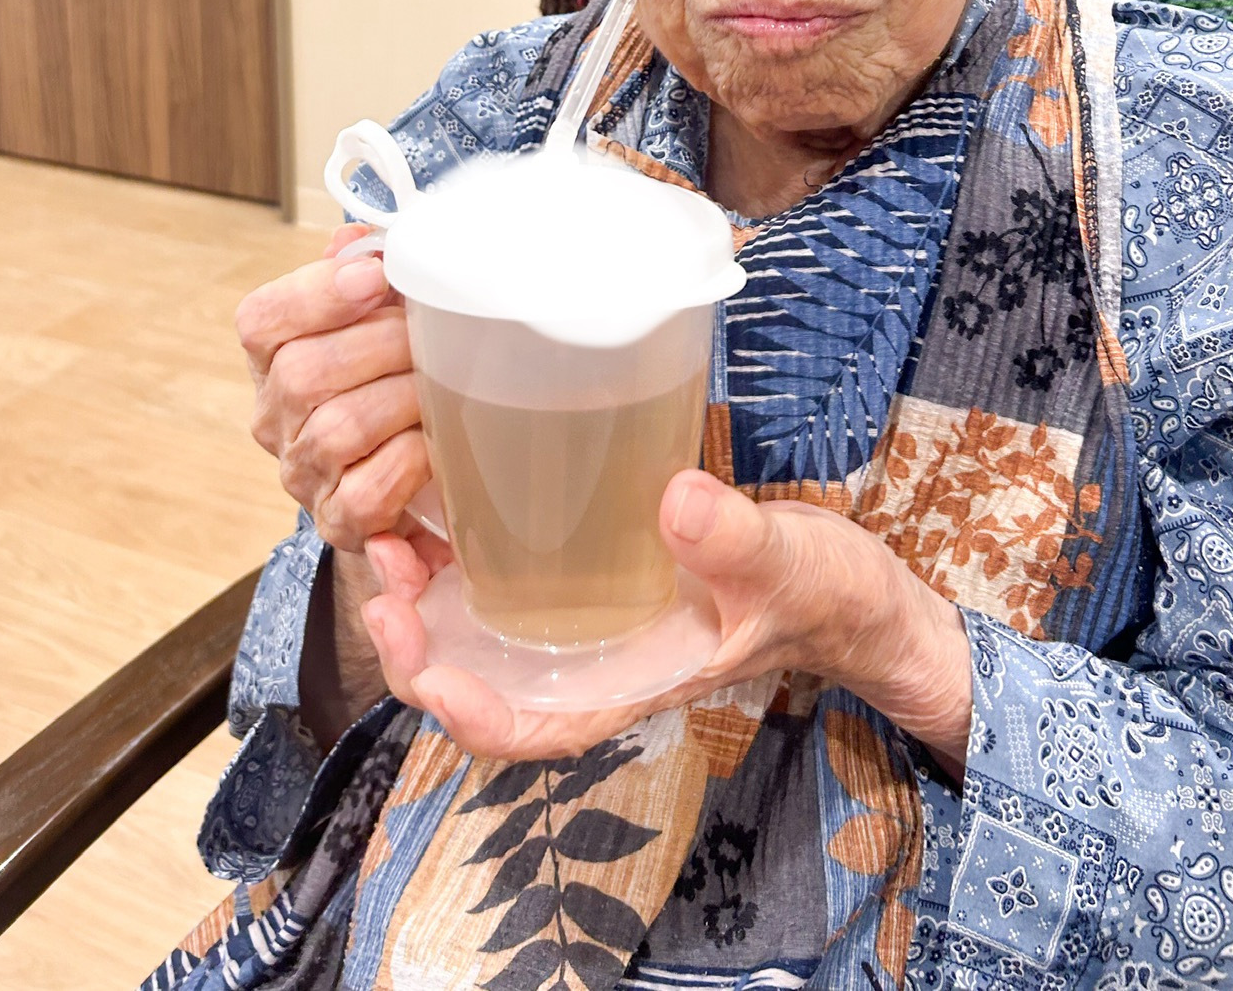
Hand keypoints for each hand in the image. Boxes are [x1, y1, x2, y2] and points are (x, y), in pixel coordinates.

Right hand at [236, 225, 431, 550]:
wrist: (400, 489)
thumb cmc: (387, 386)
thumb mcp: (374, 324)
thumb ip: (362, 276)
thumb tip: (359, 239)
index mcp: (274, 359)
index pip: (261, 320)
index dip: (314, 294)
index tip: (375, 277)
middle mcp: (277, 418)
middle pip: (302, 373)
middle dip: (380, 345)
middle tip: (428, 336)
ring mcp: (305, 473)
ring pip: (336, 430)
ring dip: (402, 402)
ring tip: (440, 389)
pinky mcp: (339, 523)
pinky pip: (364, 496)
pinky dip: (405, 467)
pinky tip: (432, 450)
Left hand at [361, 469, 970, 773]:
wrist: (845, 585)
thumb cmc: (823, 594)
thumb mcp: (789, 566)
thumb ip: (736, 543)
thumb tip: (676, 502)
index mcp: (633, 685)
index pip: (535, 730)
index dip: (471, 715)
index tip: (431, 672)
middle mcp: (594, 665)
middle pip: (480, 685)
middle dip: (418, 649)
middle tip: (387, 578)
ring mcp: (587, 626)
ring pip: (478, 636)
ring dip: (423, 604)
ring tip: (389, 538)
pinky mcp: (590, 579)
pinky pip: (504, 585)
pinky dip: (459, 560)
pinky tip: (438, 506)